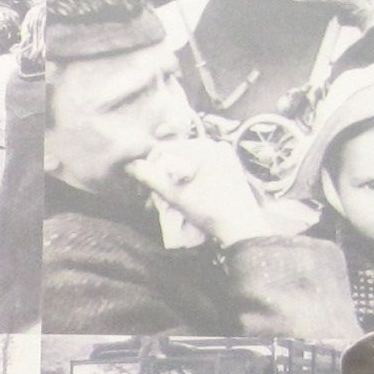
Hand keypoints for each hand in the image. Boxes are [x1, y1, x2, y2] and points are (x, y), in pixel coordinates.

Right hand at [126, 135, 269, 247]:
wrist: (243, 228)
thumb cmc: (210, 211)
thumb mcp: (176, 196)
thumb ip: (152, 179)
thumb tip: (130, 166)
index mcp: (204, 148)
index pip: (165, 149)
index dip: (148, 168)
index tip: (142, 189)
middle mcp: (216, 145)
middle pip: (177, 156)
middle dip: (161, 176)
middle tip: (151, 198)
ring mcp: (224, 156)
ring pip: (187, 163)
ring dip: (173, 180)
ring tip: (165, 200)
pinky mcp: (229, 167)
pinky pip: (201, 167)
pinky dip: (188, 179)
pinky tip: (183, 195)